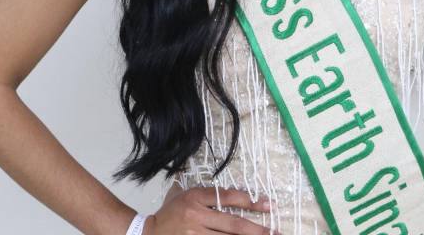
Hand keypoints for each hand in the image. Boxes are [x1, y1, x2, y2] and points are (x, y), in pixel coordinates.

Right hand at [143, 186, 278, 234]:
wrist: (147, 232)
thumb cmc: (171, 212)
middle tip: (276, 233)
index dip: (251, 202)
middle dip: (257, 230)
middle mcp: (196, 215)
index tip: (269, 206)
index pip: (229, 197)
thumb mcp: (186, 194)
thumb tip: (242, 194)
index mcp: (195, 197)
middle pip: (233, 224)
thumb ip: (209, 193)